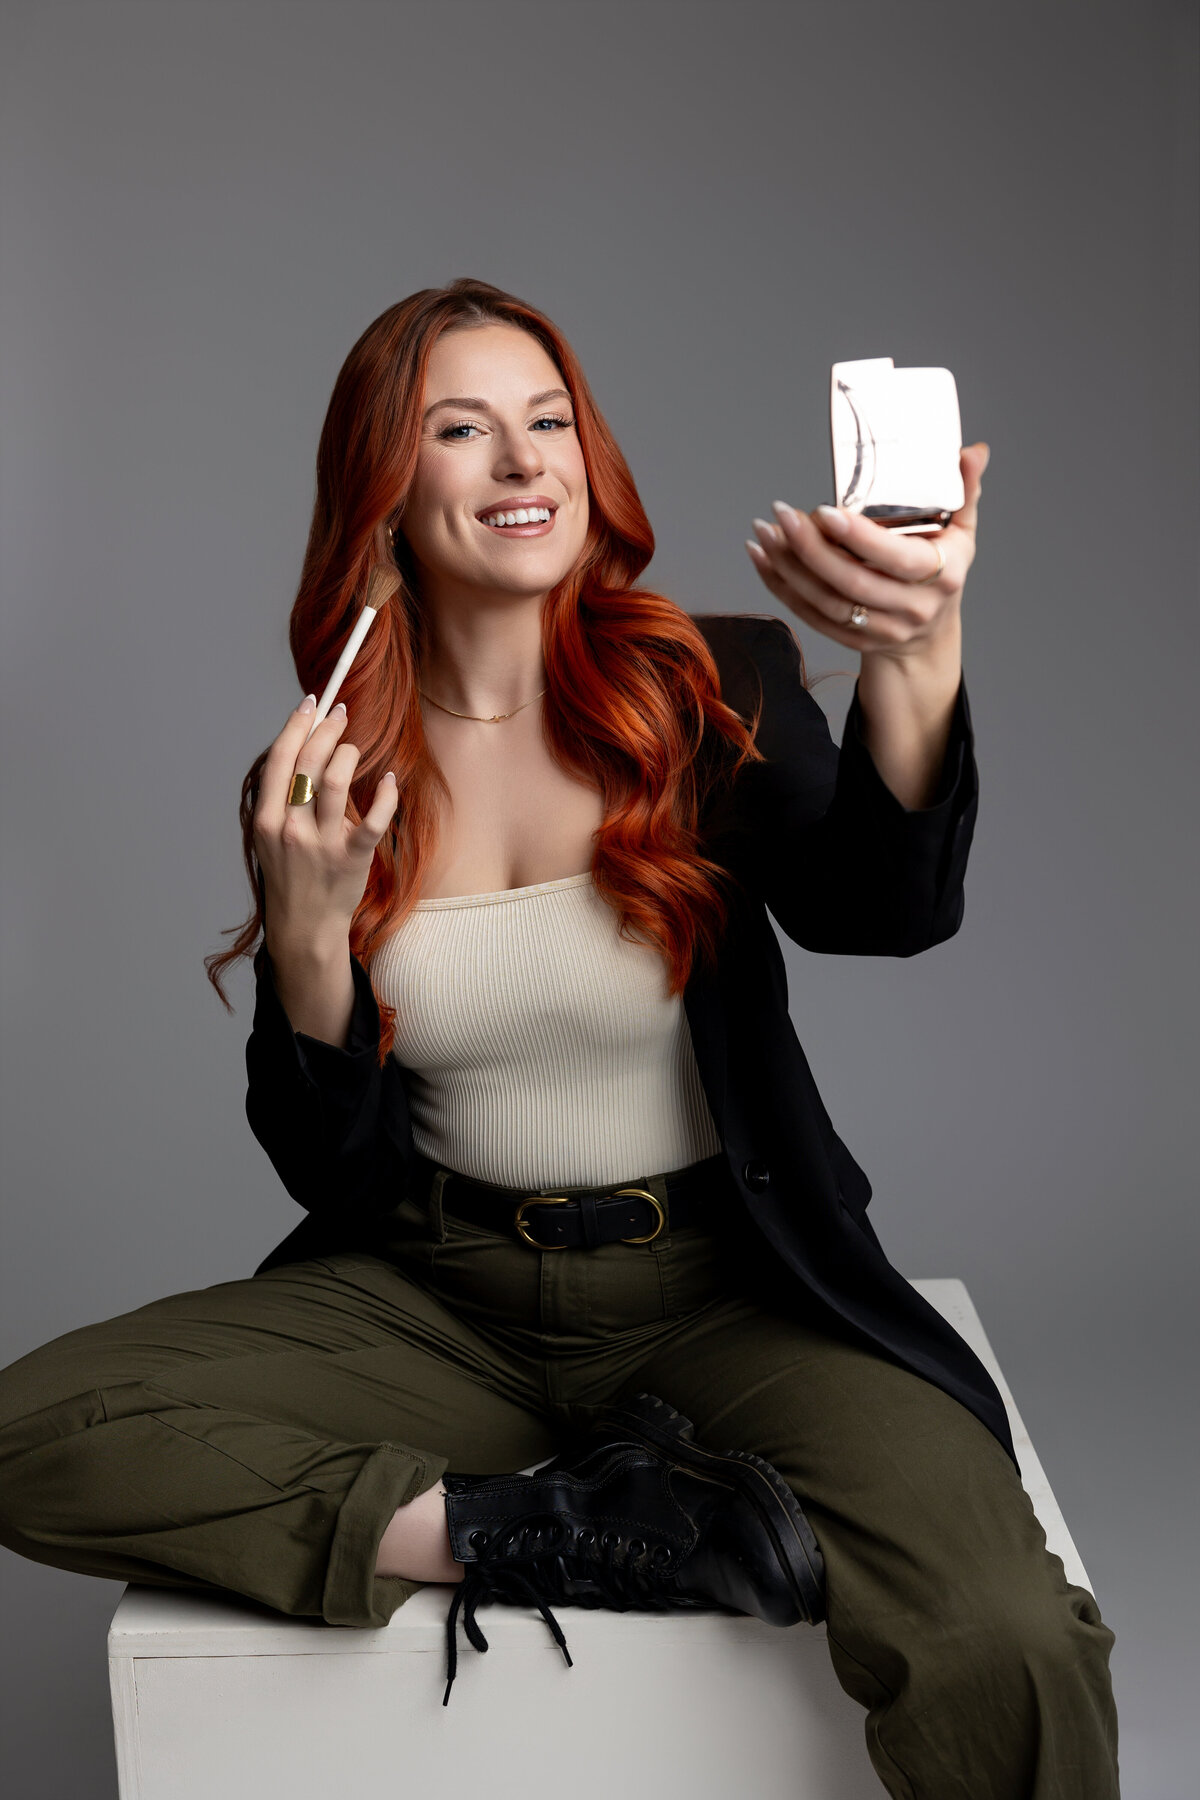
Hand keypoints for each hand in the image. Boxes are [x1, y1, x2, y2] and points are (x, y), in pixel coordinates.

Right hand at [252, 698, 398, 945]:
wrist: (303, 927)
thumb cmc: (290, 875)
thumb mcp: (271, 835)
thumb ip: (282, 797)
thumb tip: (304, 745)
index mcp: (266, 819)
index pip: (280, 758)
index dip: (297, 723)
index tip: (312, 702)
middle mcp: (291, 828)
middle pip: (308, 762)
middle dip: (327, 728)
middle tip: (341, 713)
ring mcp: (322, 844)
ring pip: (337, 781)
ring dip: (349, 753)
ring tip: (353, 748)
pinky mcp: (352, 858)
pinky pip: (374, 819)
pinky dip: (385, 795)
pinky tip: (389, 781)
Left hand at [745, 443, 988, 659]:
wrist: (929, 636)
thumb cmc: (943, 571)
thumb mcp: (962, 533)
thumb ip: (964, 491)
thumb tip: (973, 451)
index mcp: (942, 576)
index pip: (896, 558)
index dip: (858, 537)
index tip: (824, 510)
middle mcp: (912, 608)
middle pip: (852, 582)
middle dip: (811, 548)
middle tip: (781, 513)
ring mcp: (880, 629)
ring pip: (825, 601)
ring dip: (788, 566)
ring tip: (764, 530)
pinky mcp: (852, 640)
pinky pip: (809, 615)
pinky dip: (781, 586)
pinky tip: (762, 556)